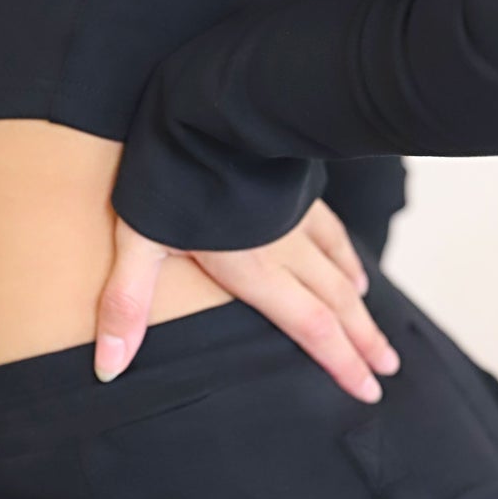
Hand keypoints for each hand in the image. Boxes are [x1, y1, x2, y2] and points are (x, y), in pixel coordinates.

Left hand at [94, 198, 400, 401]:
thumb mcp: (138, 242)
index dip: (342, 362)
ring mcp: (294, 218)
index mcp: (256, 270)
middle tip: (388, 371)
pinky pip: (332, 232)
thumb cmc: (171, 174)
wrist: (208, 108)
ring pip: (341, 270)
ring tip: (378, 334)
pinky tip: (353, 266)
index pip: (312, 328)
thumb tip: (109, 366)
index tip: (368, 391)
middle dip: (364, 342)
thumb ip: (127, 305)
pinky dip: (347, 257)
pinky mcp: (294, 191)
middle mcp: (285, 249)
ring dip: (362, 306)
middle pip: (337, 305)